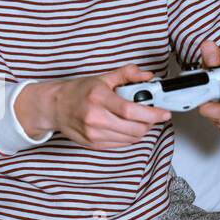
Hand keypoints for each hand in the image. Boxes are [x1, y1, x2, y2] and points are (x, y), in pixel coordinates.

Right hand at [28, 63, 173, 150]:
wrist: (55, 107)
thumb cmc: (77, 92)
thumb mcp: (102, 78)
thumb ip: (127, 74)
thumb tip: (148, 77)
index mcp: (98, 98)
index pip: (130, 110)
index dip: (152, 113)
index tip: (164, 112)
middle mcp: (95, 118)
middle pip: (134, 128)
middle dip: (149, 122)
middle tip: (153, 114)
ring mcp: (94, 134)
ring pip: (130, 138)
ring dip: (141, 130)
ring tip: (139, 119)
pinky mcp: (94, 144)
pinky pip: (121, 144)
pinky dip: (130, 136)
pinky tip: (127, 126)